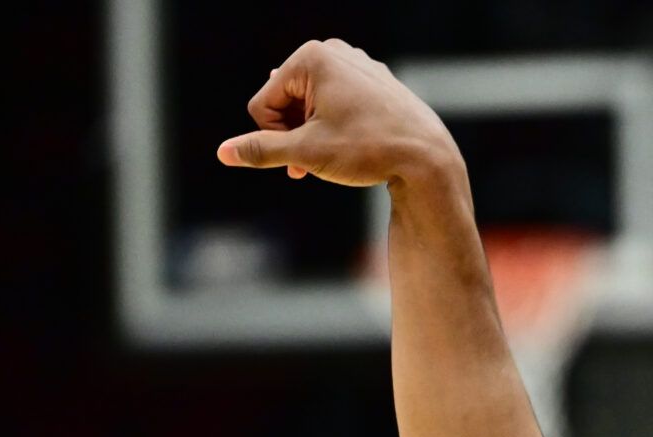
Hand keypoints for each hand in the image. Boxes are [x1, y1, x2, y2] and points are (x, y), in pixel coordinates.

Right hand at [216, 39, 459, 186]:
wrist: (429, 159)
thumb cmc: (369, 150)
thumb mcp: (307, 152)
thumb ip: (262, 149)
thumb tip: (223, 152)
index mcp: (312, 57)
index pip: (263, 104)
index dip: (275, 139)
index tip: (298, 162)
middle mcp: (335, 52)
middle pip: (288, 101)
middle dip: (294, 136)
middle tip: (310, 167)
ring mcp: (359, 66)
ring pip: (314, 105)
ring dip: (313, 135)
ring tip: (333, 158)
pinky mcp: (376, 83)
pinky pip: (340, 104)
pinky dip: (337, 127)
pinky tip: (354, 145)